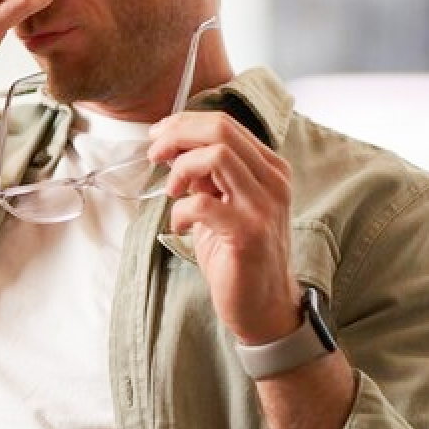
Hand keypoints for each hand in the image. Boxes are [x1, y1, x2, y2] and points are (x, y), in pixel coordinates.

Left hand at [147, 112, 301, 344]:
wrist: (264, 305)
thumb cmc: (238, 252)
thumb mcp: (224, 202)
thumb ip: (207, 174)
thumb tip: (173, 146)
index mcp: (269, 168)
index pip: (225, 124)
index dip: (184, 123)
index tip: (158, 135)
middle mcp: (273, 181)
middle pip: (220, 131)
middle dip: (178, 134)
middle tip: (154, 154)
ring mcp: (264, 206)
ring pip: (216, 157)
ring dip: (182, 169)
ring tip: (172, 192)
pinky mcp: (248, 234)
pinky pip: (202, 203)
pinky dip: (180, 210)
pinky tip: (180, 225)